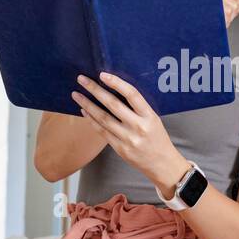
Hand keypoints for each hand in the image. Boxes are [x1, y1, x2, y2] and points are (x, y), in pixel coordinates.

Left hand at [72, 72, 187, 192]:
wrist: (162, 164)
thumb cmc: (157, 138)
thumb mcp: (154, 119)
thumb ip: (137, 108)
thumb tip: (115, 90)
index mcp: (149, 116)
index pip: (132, 95)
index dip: (116, 83)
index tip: (102, 74)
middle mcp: (138, 127)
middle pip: (113, 104)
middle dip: (95, 90)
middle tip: (81, 79)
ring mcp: (128, 139)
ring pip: (103, 118)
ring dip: (87, 105)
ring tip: (77, 95)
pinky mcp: (120, 149)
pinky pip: (102, 131)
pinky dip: (91, 120)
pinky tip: (84, 111)